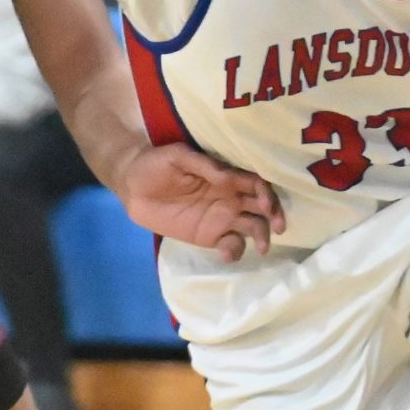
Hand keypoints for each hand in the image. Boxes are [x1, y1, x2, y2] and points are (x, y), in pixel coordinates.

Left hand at [116, 142, 285, 261]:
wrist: (132, 185)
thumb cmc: (156, 164)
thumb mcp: (178, 156)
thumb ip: (205, 166)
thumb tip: (228, 178)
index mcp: (227, 176)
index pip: (255, 184)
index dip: (266, 193)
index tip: (266, 205)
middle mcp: (230, 197)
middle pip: (262, 207)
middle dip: (274, 216)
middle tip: (277, 228)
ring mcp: (221, 218)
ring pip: (252, 227)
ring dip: (262, 236)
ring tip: (262, 247)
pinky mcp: (209, 236)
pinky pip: (230, 245)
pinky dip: (235, 251)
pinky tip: (228, 254)